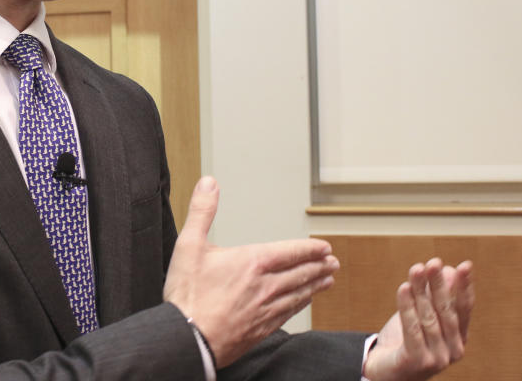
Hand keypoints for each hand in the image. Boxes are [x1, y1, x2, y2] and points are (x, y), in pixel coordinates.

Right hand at [163, 176, 339, 367]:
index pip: (291, 252)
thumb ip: (202, 211)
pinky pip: (289, 313)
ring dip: (316, 285)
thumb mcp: (189, 244)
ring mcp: (266, 309)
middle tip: (333, 262)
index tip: (324, 247)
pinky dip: (301, 305)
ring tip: (328, 280)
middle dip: (319, 266)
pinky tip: (304, 303)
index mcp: (252, 262)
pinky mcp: (261, 329)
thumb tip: (209, 184)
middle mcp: (265, 285)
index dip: (310, 248)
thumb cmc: (188, 295)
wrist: (188, 338)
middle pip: (301, 273)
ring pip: (299, 294)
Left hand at [363, 259, 474, 380]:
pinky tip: (403, 289)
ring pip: (428, 317)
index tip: (466, 266)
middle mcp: (453, 350)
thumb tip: (450, 270)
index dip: (464, 287)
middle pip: (446, 311)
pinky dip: (407, 307)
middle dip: (439, 284)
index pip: (464, 308)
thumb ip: (436, 297)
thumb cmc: (406, 341)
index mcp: (459, 338)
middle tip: (433, 263)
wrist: (386, 372)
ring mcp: (437, 358)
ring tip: (415, 269)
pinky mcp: (417, 361)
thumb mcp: (423, 315)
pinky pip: (411, 329)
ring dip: (420, 291)